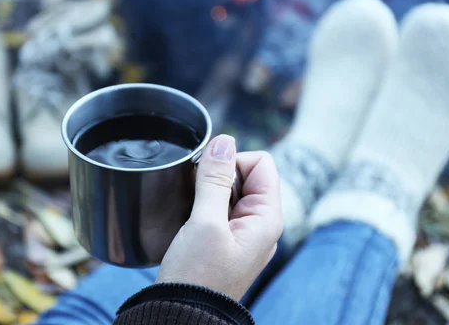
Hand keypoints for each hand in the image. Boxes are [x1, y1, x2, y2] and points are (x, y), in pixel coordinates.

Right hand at [156, 134, 282, 299]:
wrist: (181, 315)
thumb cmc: (197, 276)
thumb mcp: (205, 221)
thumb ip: (216, 179)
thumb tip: (225, 141)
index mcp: (267, 218)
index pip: (261, 163)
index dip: (233, 161)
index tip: (207, 177)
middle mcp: (261, 224)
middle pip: (247, 175)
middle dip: (220, 176)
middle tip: (199, 199)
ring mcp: (245, 234)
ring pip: (232, 191)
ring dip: (211, 192)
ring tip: (196, 215)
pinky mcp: (228, 241)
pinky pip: (222, 209)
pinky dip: (207, 206)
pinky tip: (193, 221)